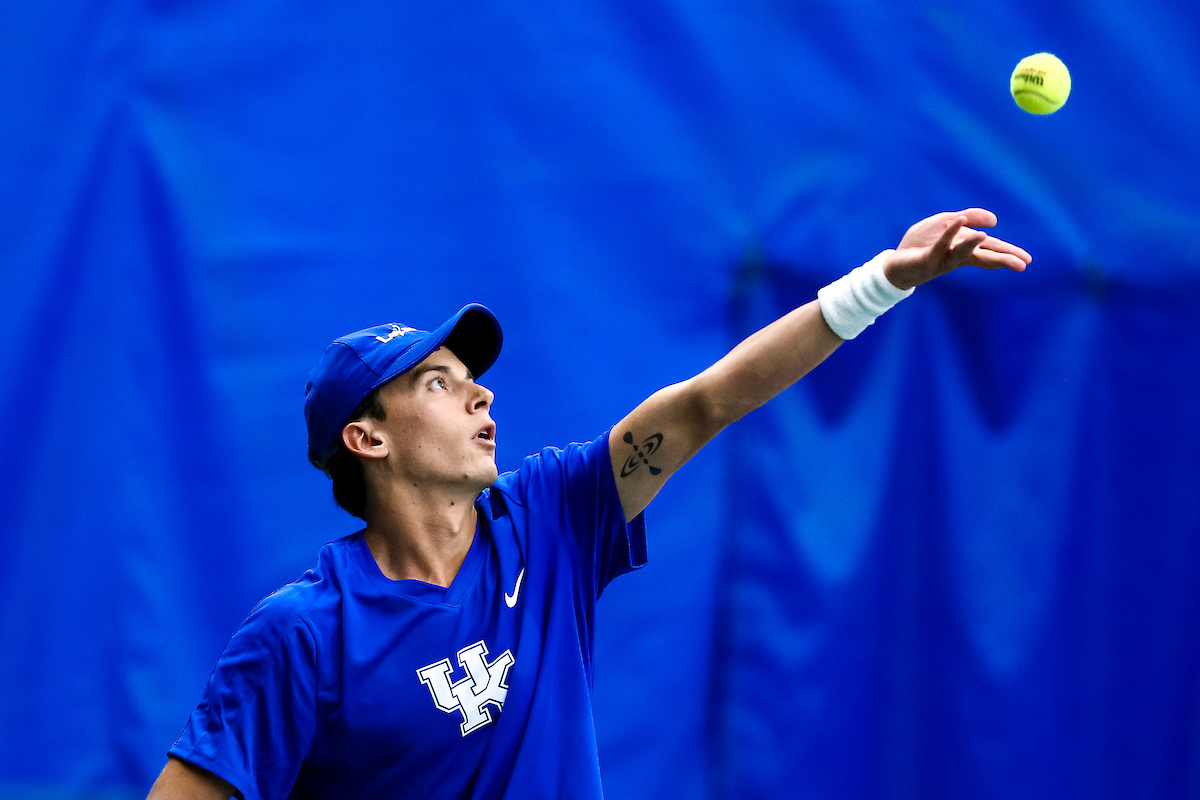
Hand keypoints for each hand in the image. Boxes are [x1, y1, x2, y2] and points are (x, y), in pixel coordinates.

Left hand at [882, 208, 1031, 290]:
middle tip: (1022, 265)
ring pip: (962, 252)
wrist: (897, 261)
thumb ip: (969, 218)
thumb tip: (994, 220)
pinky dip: (949, 234)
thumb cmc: (922, 243)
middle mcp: (957, 255)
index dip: (1008, 254)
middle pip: (983, 256)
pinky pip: (940, 244)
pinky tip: (959, 222)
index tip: (1026, 261)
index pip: (990, 250)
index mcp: (965, 247)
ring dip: (973, 243)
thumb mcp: (946, 223)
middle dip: (1002, 259)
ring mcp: (943, 258)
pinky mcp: (928, 258)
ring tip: (986, 237)